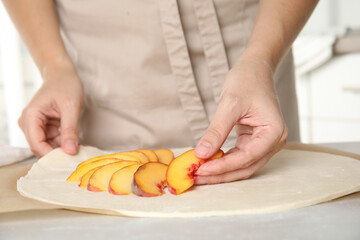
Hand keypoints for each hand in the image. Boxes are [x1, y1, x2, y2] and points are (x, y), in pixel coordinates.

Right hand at [18, 60, 82, 157]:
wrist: (63, 75)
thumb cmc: (65, 85)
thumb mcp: (71, 107)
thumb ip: (70, 130)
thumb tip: (70, 151)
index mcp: (30, 117)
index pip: (37, 145)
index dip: (52, 156)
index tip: (70, 161)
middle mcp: (29, 123)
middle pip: (42, 148)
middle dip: (60, 154)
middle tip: (80, 157)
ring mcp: (36, 126)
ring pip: (49, 146)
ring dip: (65, 149)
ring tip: (83, 149)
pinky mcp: (45, 128)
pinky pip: (54, 141)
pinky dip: (66, 144)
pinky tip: (79, 144)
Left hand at [194, 54, 287, 183]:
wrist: (254, 69)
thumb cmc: (246, 80)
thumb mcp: (229, 104)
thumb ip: (216, 131)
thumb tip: (201, 154)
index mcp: (274, 132)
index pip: (247, 157)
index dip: (223, 167)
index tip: (201, 169)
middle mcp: (274, 141)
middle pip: (246, 167)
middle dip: (220, 173)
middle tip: (196, 177)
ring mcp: (265, 143)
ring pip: (242, 165)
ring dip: (221, 171)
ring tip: (199, 173)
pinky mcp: (255, 141)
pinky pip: (239, 157)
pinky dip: (224, 161)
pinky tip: (208, 163)